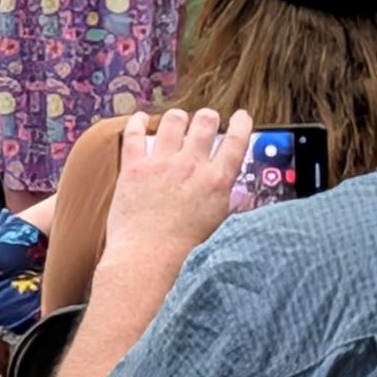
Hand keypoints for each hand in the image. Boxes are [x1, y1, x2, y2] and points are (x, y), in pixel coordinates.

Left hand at [100, 107, 252, 271]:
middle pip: (204, 124)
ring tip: (179, 118)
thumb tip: (242, 197)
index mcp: (216, 183)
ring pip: (172, 122)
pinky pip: (135, 133)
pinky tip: (140, 117)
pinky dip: (138, 121)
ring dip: (178, 117)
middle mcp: (190, 166)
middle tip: (208, 118)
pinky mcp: (134, 166)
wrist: (149, 259)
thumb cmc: (186, 252)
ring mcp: (161, 163)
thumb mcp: (220, 228)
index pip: (236, 144)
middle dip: (208, 117)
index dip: (242, 126)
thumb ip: (230, 207)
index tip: (242, 116)